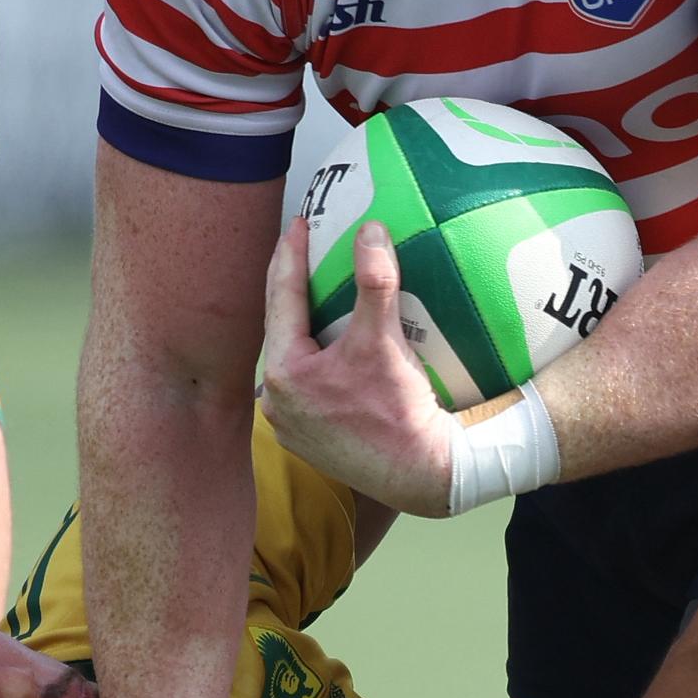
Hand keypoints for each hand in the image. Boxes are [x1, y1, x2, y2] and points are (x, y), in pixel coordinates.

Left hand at [259, 218, 461, 513]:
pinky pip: (306, 383)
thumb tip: (370, 231)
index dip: (292, 255)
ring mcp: (289, 422)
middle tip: (303, 247)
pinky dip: (315, 357)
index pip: (282, 297)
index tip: (300, 223)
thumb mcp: (384, 342)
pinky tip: (331, 345)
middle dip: (292, 286)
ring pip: (293, 355)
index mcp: (284, 372)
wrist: (421, 474)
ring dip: (303, 324)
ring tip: (317, 291)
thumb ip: (374, 283)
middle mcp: (276, 399)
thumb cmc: (400, 413)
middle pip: (282, 326)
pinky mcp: (307, 438)